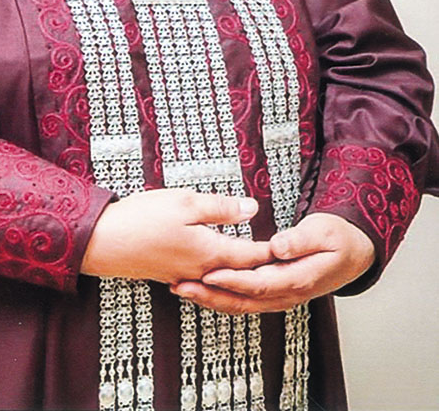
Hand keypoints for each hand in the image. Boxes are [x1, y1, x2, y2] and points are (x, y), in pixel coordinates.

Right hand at [81, 189, 271, 283]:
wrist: (101, 242)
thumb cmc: (141, 219)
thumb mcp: (185, 202)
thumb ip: (220, 207)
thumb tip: (251, 209)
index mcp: (210, 253)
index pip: (251, 255)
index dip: (272, 251)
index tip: (290, 248)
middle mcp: (201, 271)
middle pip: (240, 273)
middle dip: (262, 269)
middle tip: (283, 264)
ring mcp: (184, 276)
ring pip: (222, 279)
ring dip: (241, 275)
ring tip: (257, 269)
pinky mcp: (169, 274)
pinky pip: (204, 280)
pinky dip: (219, 276)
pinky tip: (218, 269)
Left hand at [171, 212, 375, 312]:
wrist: (353, 252)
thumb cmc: (339, 238)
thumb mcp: (325, 231)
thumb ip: (301, 239)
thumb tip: (278, 245)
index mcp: (299, 279)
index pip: (259, 284)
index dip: (232, 280)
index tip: (208, 272)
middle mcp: (287, 294)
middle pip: (244, 301)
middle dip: (210, 295)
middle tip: (182, 285)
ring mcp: (280, 297)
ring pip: (241, 304)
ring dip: (210, 298)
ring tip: (181, 288)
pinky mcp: (274, 293)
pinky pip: (244, 299)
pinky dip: (220, 296)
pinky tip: (200, 288)